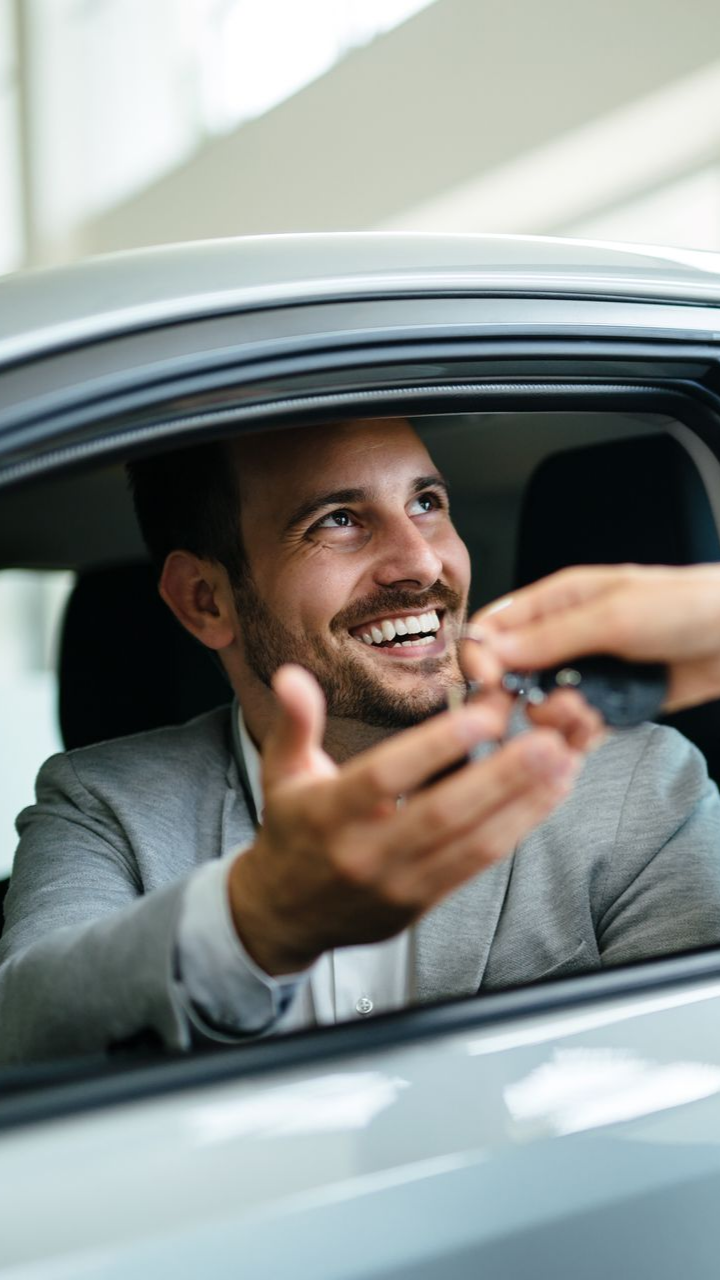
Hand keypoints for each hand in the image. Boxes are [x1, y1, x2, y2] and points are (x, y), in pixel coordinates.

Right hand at [228, 664, 587, 975]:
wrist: (284, 915)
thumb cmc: (292, 831)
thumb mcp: (282, 771)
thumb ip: (295, 722)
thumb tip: (293, 676)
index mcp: (329, 814)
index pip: (386, 776)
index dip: (436, 747)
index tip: (482, 715)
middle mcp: (366, 853)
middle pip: (443, 813)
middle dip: (502, 776)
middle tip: (548, 739)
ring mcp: (397, 884)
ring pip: (471, 844)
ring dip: (523, 803)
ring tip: (562, 762)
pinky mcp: (422, 904)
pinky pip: (476, 865)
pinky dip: (515, 829)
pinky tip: (546, 797)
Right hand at [462, 564, 719, 712]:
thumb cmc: (688, 607)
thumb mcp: (613, 616)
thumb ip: (550, 637)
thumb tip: (490, 651)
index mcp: (557, 601)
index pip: (494, 628)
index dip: (482, 659)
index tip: (492, 687)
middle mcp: (565, 637)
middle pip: (511, 674)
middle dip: (517, 699)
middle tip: (536, 716)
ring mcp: (588, 673)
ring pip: (543, 707)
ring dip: (556, 720)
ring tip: (585, 716)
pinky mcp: (611, 703)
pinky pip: (576, 728)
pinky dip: (578, 737)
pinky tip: (592, 733)